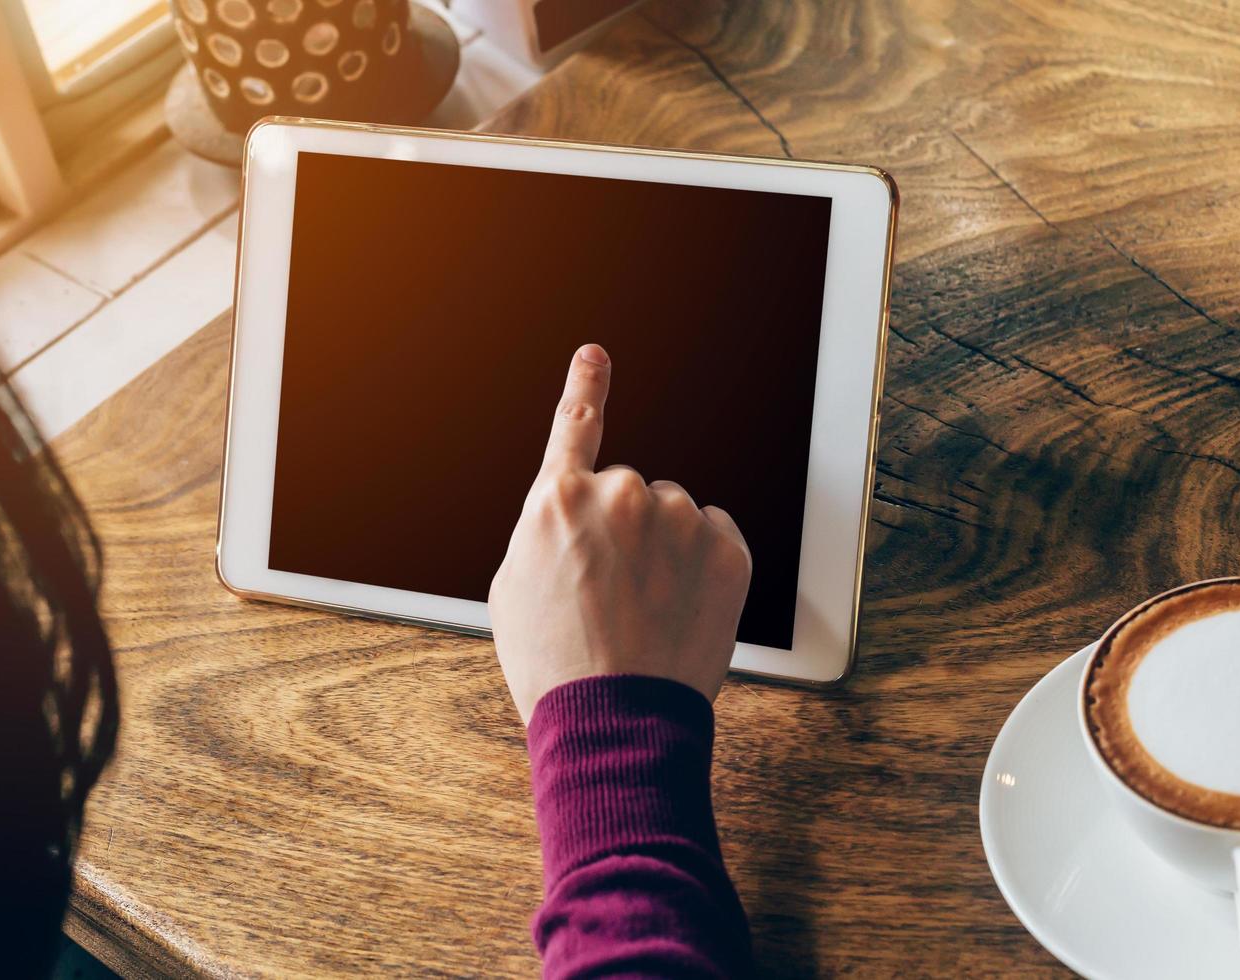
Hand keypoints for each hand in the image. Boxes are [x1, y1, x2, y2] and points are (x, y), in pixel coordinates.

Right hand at [489, 344, 752, 723]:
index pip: (574, 425)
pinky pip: (714, 537)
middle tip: (611, 594)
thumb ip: (542, 534)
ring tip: (646, 610)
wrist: (615, 722)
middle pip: (628, 492)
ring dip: (665, 549)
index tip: (596, 355)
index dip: (585, 385)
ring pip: (674, 517)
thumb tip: (568, 522)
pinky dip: (702, 565)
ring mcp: (679, 519)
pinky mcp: (727, 550)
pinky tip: (681, 607)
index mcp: (558, 499)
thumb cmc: (554, 666)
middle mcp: (621, 494)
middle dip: (623, 532)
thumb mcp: (512, 590)